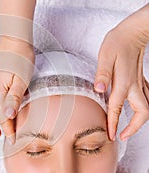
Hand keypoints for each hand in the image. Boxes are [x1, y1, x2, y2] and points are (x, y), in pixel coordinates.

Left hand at [94, 4, 148, 140]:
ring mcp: (139, 83)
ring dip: (140, 121)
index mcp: (124, 83)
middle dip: (134, 128)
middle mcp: (134, 86)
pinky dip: (141, 109)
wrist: (132, 32)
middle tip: (122, 136)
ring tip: (129, 128)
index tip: (111, 135)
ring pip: (146, 107)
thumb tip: (99, 90)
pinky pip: (146, 98)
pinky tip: (134, 110)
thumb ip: (102, 74)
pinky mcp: (140, 79)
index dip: (113, 123)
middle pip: (142, 113)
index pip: (117, 108)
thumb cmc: (118, 42)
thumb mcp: (105, 56)